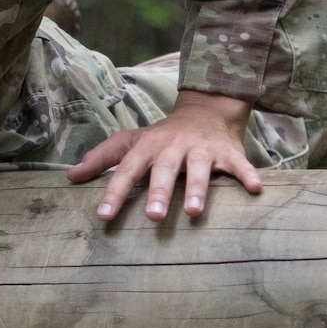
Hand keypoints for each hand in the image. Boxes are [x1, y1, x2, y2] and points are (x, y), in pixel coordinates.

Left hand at [67, 90, 262, 221]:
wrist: (205, 110)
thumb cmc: (162, 137)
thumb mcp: (131, 142)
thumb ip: (102, 159)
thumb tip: (70, 176)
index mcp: (148, 148)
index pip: (127, 170)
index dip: (115, 193)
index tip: (104, 217)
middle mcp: (174, 148)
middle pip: (165, 170)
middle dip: (159, 192)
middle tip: (153, 217)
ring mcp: (202, 150)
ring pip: (200, 169)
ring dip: (198, 189)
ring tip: (193, 211)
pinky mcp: (227, 152)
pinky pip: (239, 165)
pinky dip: (247, 175)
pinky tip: (256, 190)